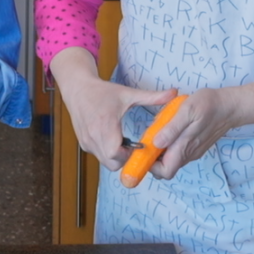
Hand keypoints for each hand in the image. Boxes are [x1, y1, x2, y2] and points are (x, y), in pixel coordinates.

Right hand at [57, 76, 176, 172]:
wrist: (78, 89)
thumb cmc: (103, 92)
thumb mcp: (128, 93)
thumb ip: (152, 97)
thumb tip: (174, 93)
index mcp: (105, 125)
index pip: (116, 154)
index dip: (129, 155)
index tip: (139, 146)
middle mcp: (93, 137)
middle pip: (112, 164)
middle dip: (125, 159)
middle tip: (134, 147)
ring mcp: (87, 142)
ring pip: (105, 162)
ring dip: (117, 157)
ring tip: (124, 142)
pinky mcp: (83, 144)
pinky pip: (99, 156)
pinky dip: (108, 153)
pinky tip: (114, 139)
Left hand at [145, 83, 253, 179]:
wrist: (230, 105)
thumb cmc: (208, 105)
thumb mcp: (187, 111)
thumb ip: (172, 129)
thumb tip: (156, 143)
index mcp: (184, 148)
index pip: (164, 172)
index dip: (150, 166)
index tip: (143, 151)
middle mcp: (189, 154)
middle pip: (165, 167)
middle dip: (153, 158)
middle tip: (149, 138)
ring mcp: (193, 151)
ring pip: (171, 159)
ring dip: (161, 150)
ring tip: (159, 130)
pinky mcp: (196, 146)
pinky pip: (179, 151)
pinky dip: (170, 144)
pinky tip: (170, 128)